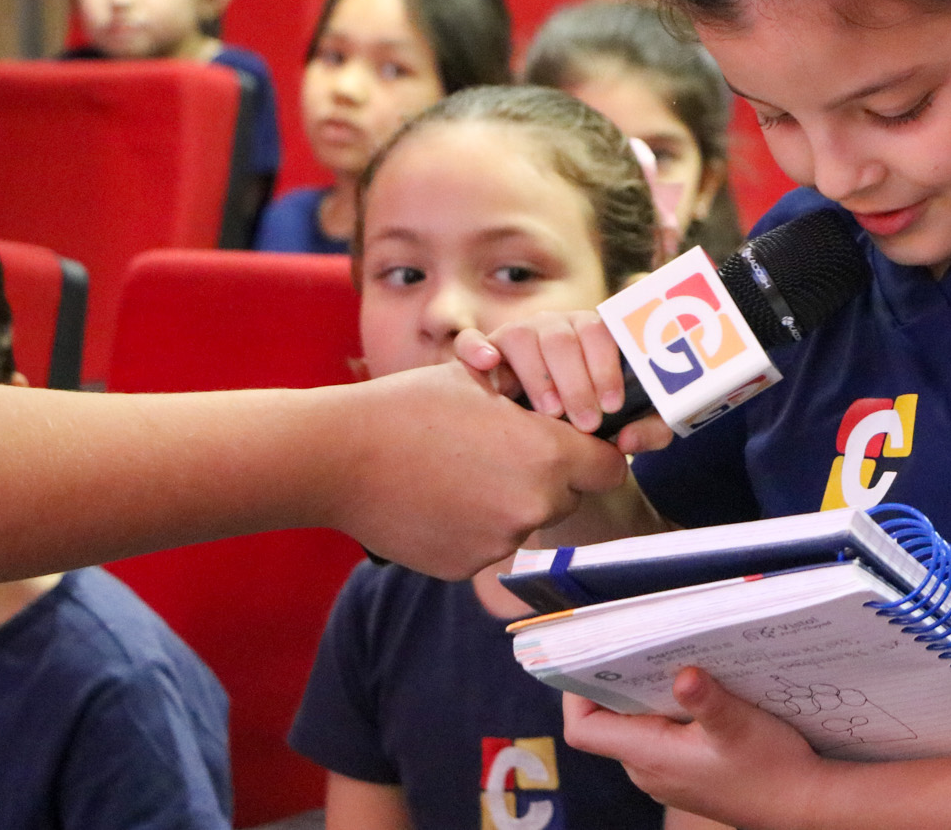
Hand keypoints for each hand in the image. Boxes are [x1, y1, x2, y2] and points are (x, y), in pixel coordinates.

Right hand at [323, 361, 634, 578]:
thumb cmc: (412, 406)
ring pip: (525, 520)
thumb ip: (538, 406)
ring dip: (507, 502)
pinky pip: (487, 544)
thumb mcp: (486, 384)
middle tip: (500, 452)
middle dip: (547, 477)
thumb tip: (570, 415)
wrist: (339, 457)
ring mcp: (500, 542)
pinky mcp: (466, 567)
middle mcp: (534, 505)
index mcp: (549, 455)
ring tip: (457, 472)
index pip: (610, 467)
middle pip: (568, 496)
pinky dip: (471, 527)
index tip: (574, 444)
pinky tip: (436, 499)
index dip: (595, 453)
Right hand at [455, 317, 672, 454]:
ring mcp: (512, 339)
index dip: (607, 366)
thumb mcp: (627, 426)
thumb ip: (647, 430)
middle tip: (586, 424)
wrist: (533, 440)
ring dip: (537, 374)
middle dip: (577, 381)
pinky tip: (488, 366)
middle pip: (562, 337)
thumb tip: (630, 439)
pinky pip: (470, 342)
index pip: (599, 332)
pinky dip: (476, 348)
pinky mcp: (478, 357)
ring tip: (549, 413)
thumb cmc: (591, 426)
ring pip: (521, 336)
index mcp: (588, 336)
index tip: (613, 406)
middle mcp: (550, 329)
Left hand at [565, 668, 829, 829]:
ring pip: (635, 726)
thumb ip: (707, 699)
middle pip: (608, 721)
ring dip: (645, 693)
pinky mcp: (684, 772)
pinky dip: (666, 709)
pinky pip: (659, 735)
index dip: (576, 693)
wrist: (801, 805)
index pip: (583, 729)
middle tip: (636, 642)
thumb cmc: (769, 770)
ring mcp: (665, 773)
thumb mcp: (739, 725)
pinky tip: (693, 688)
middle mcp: (647, 769)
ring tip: (667, 657)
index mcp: (648, 756)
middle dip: (617, 681)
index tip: (590, 657)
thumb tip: (685, 673)